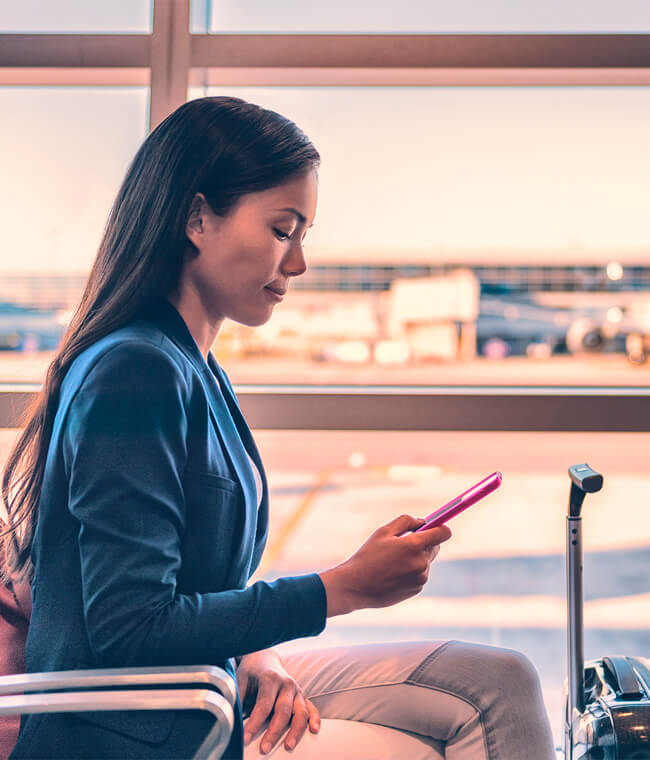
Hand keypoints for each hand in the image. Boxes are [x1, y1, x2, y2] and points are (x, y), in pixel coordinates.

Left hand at [236, 648, 319, 754]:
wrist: (265, 657)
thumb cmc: (252, 671)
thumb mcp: (241, 678)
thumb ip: (238, 697)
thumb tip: (230, 717)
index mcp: (270, 678)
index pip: (263, 705)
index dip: (254, 723)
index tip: (245, 738)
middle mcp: (287, 683)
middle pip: (283, 710)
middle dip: (274, 732)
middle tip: (264, 749)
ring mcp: (297, 690)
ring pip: (300, 712)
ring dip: (295, 731)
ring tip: (288, 746)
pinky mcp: (303, 696)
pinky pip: (312, 708)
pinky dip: (315, 719)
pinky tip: (314, 731)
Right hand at [320, 514, 451, 615]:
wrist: (356, 586)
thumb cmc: (368, 556)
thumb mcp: (383, 531)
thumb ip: (406, 521)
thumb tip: (423, 522)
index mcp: (414, 545)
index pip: (443, 533)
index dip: (441, 528)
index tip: (436, 526)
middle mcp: (421, 562)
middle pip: (435, 547)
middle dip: (424, 542)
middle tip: (405, 542)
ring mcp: (420, 578)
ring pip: (426, 561)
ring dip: (416, 557)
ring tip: (393, 561)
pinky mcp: (417, 589)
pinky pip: (420, 574)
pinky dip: (412, 571)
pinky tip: (393, 573)